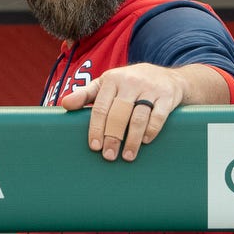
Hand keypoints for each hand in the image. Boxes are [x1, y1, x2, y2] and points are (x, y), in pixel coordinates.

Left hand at [58, 62, 185, 161]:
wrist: (169, 77)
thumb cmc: (130, 84)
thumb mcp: (107, 84)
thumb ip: (86, 94)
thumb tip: (64, 104)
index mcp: (112, 79)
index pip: (100, 107)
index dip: (96, 128)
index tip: (95, 146)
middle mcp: (131, 82)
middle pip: (118, 115)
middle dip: (112, 138)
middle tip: (109, 156)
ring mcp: (150, 88)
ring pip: (138, 118)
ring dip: (132, 140)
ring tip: (127, 156)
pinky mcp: (167, 96)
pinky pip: (158, 116)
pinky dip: (151, 130)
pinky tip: (145, 141)